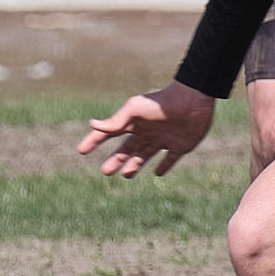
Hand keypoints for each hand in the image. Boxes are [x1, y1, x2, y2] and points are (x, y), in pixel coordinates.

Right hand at [77, 81, 214, 176]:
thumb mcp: (134, 110)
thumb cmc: (160, 103)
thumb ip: (116, 121)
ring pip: (145, 156)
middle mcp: (146, 132)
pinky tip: (157, 173)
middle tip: (105, 172)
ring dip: (134, 166)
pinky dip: (164, 166)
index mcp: (133, 123)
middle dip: (115, 160)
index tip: (81, 150)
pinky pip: (170, 159)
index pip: (109, 134)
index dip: (94, 141)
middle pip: (126, 150)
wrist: (193, 100)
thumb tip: (91, 125)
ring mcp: (163, 139)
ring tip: (126, 175)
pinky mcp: (180, 146)